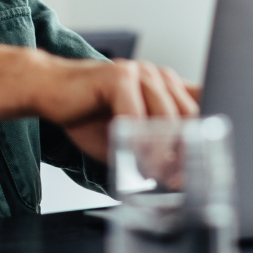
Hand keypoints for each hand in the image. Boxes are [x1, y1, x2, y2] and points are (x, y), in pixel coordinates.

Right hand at [38, 59, 198, 163]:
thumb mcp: (129, 136)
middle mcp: (158, 75)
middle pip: (189, 116)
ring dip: (161, 152)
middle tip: (176, 180)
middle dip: (185, 152)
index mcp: (167, 86)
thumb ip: (154, 149)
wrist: (48, 90)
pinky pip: (135, 115)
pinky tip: (130, 157)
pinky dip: (135, 142)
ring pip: (166, 117)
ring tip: (153, 174)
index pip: (202, 107)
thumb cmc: (88, 114)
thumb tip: (179, 178)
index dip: (205, 138)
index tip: (201, 168)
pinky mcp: (118, 76)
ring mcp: (140, 72)